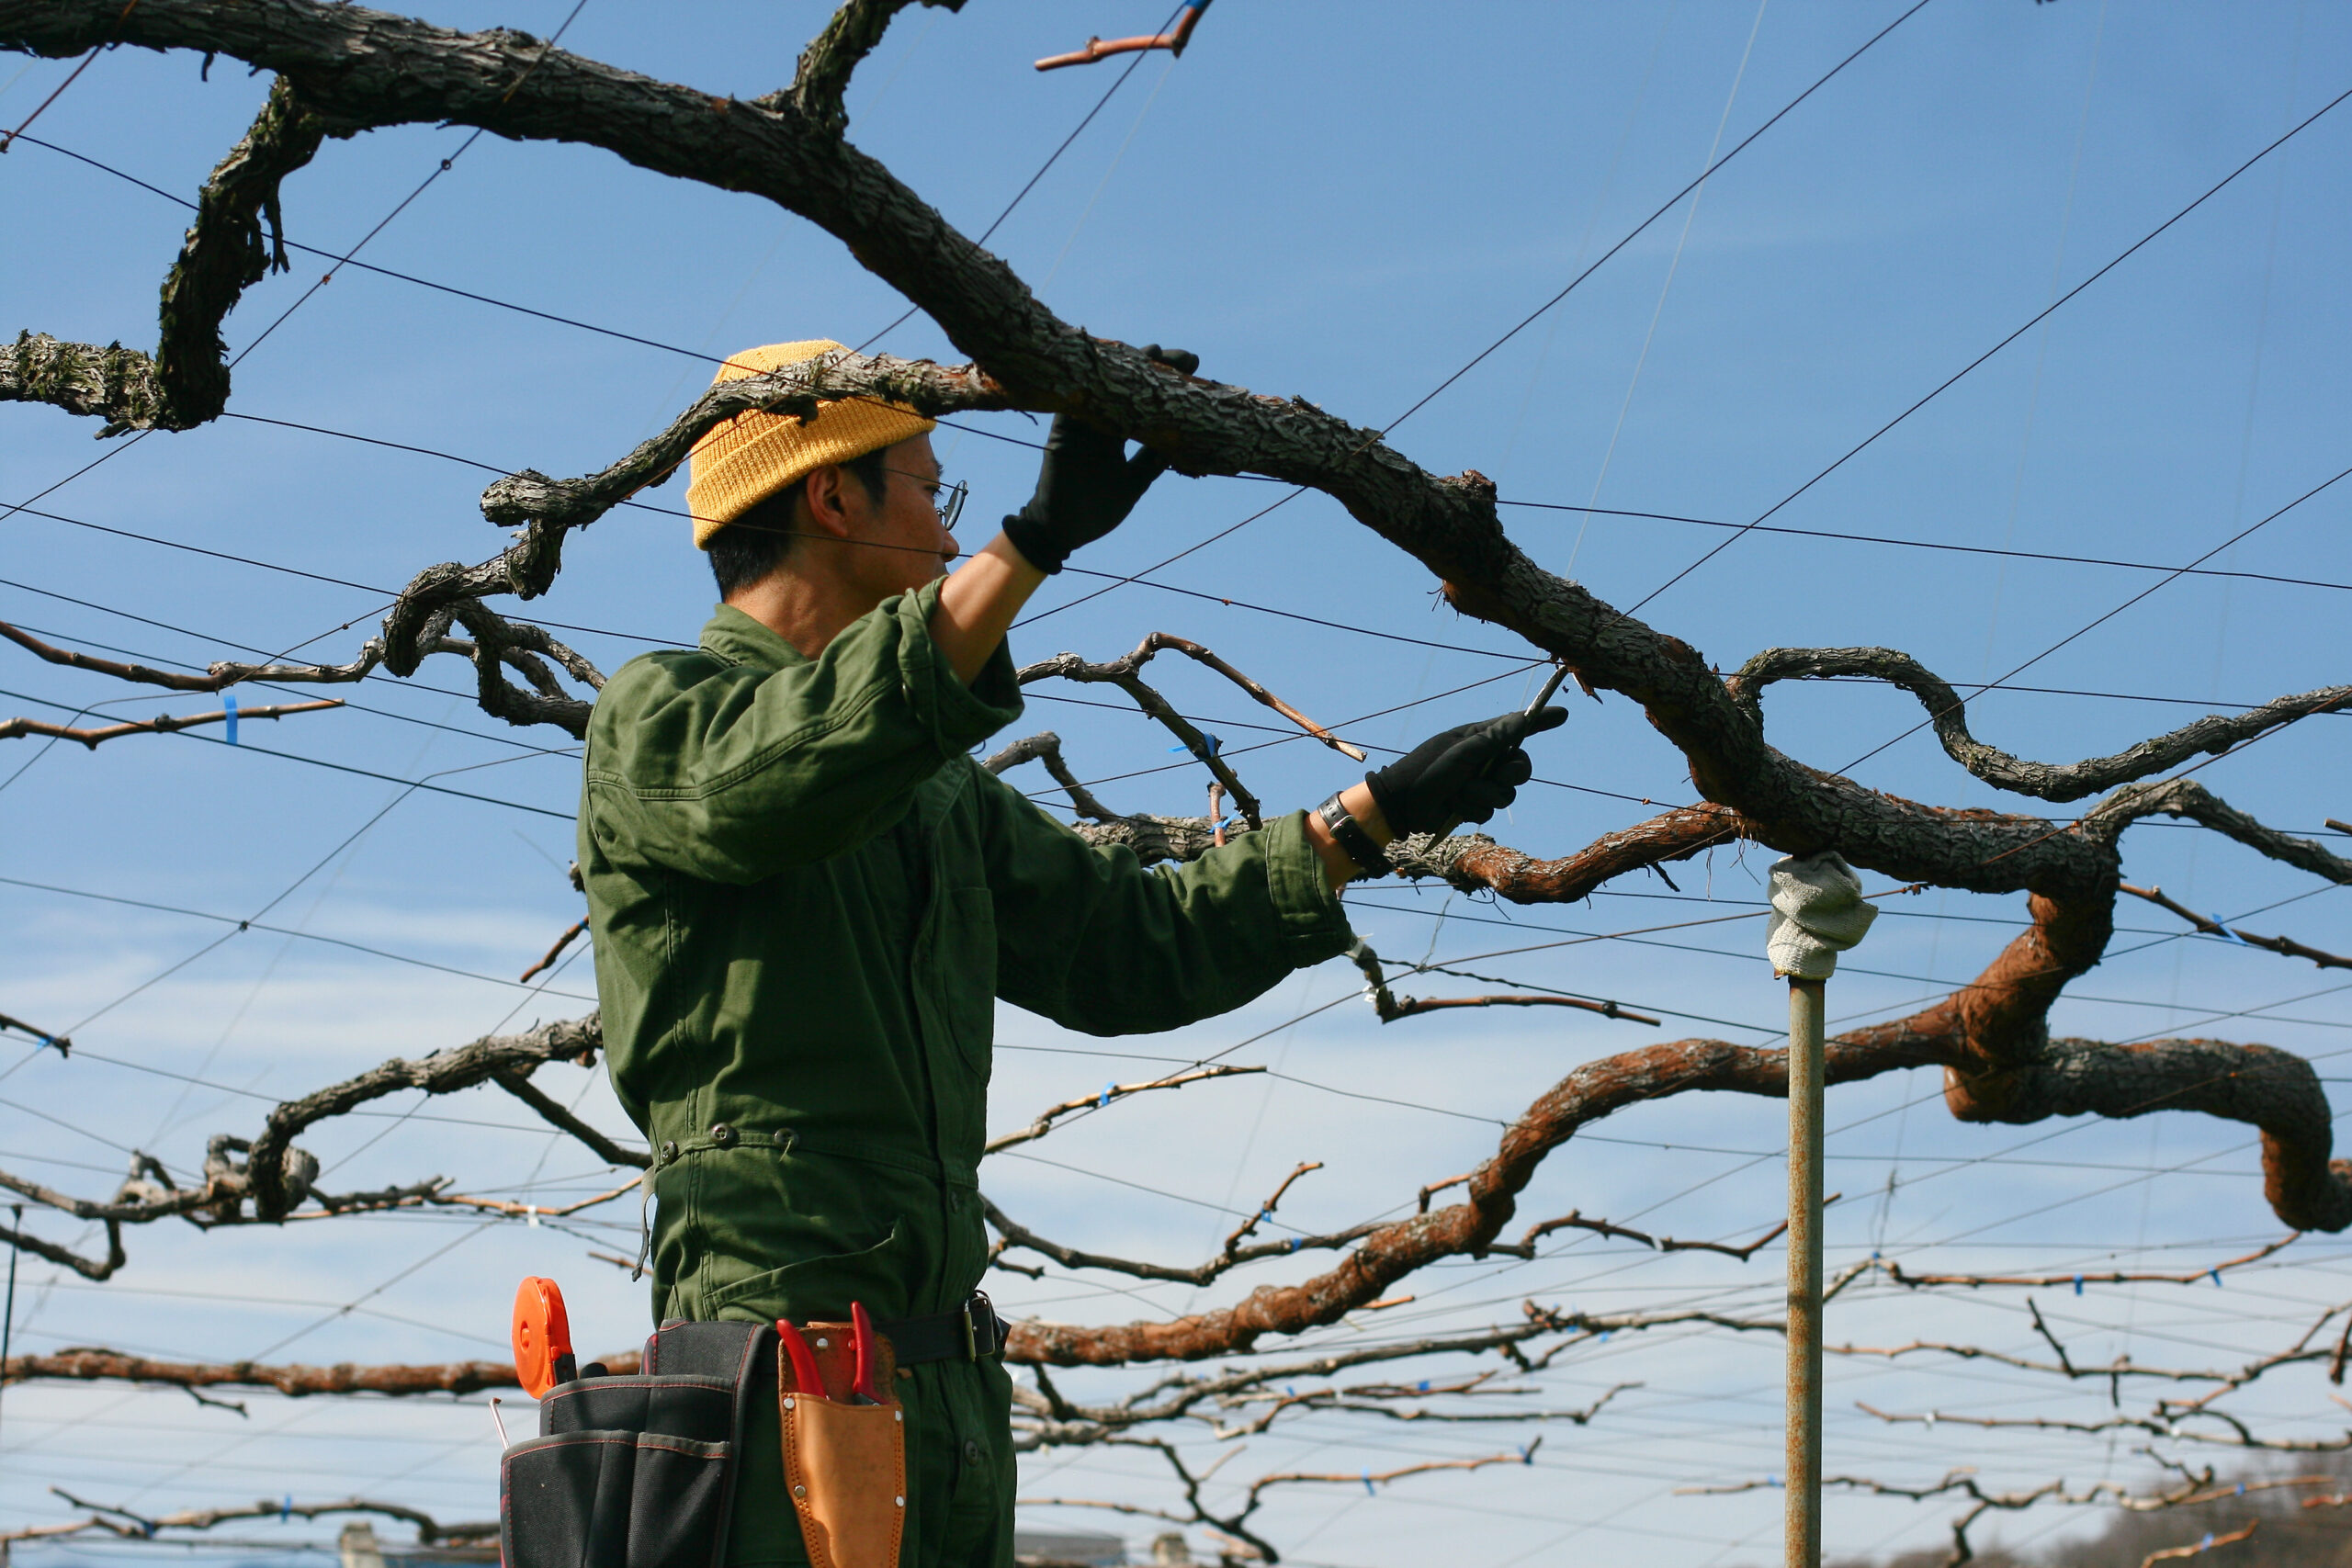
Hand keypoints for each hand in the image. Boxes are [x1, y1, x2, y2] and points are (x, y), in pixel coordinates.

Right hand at [999, 345, 1193, 573]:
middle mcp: (1101, 426)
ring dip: (1129, 371)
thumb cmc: (1097, 511)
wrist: (1063, 532)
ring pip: (1106, 390)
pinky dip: (1092, 386)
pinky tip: (1112, 367)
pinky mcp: (1063, 432)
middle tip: (1187, 358)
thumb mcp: (1133, 483)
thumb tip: (1182, 440)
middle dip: (1156, 371)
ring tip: (1157, 352)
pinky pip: (1077, 403)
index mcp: (1118, 437)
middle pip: (1129, 391)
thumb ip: (1151, 461)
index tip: (1194, 375)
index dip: (1167, 391)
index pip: (1145, 406)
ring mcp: (1082, 427)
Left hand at [1364, 705, 1567, 835]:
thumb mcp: (1465, 750)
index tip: (1563, 714)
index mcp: (1482, 738)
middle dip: (1511, 773)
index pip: (1517, 728)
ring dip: (1483, 794)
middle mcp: (1485, 760)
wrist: (1404, 803)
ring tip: (1458, 791)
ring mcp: (1481, 784)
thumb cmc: (1430, 768)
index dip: (1540, 721)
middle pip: (1521, 768)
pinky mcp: (1474, 806)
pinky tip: (1453, 805)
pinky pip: (1489, 811)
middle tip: (1497, 773)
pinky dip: (1472, 808)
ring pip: (1507, 794)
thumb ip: (1497, 737)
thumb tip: (1525, 717)